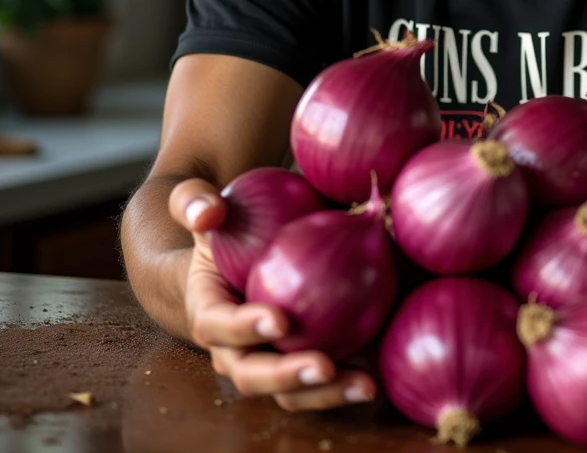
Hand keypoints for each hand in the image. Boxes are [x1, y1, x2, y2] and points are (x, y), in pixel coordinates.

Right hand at [168, 178, 376, 410]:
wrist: (243, 251)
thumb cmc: (227, 225)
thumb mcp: (208, 207)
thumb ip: (193, 200)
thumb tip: (207, 213)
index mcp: (209, 310)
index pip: (218, 324)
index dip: (243, 328)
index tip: (280, 319)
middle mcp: (234, 347)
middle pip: (253, 374)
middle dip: (286, 377)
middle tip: (323, 366)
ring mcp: (270, 360)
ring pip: (291, 392)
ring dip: (325, 395)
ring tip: (364, 384)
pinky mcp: (302, 360)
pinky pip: (323, 379)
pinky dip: (349, 381)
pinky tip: (383, 372)